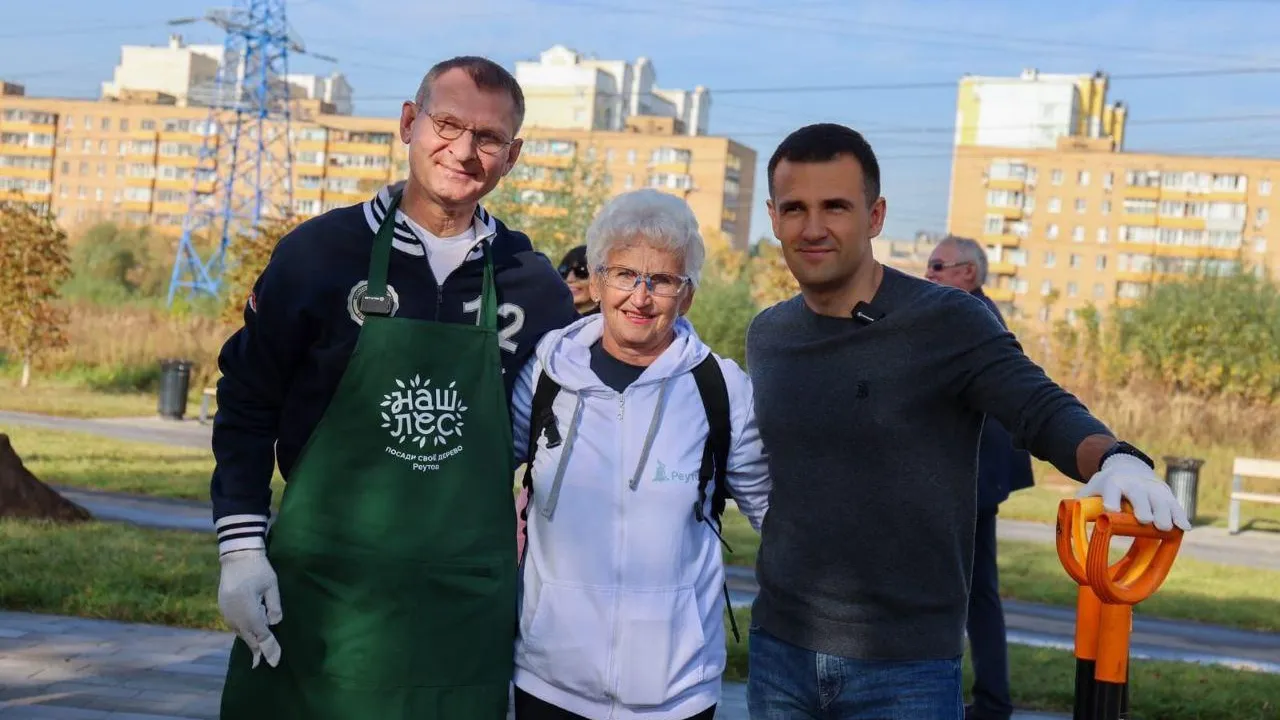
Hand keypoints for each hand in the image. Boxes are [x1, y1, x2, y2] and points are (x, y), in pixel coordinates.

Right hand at [218, 548, 282, 667]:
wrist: (236, 555)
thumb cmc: (258, 568)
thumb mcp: (272, 586)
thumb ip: (274, 607)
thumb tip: (274, 624)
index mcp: (249, 610)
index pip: (263, 636)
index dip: (270, 649)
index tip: (275, 662)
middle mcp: (235, 615)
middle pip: (249, 638)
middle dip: (259, 649)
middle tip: (266, 661)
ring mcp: (226, 612)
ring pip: (240, 632)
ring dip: (251, 639)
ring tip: (260, 648)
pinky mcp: (223, 608)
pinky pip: (234, 625)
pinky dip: (243, 630)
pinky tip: (250, 631)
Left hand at [1076, 454, 1191, 531]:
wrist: (1128, 467)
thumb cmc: (1106, 485)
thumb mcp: (1091, 489)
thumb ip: (1080, 503)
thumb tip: (1066, 522)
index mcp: (1113, 483)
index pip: (1112, 491)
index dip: (1112, 500)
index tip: (1112, 511)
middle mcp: (1134, 484)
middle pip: (1139, 495)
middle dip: (1143, 507)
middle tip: (1146, 521)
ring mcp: (1152, 488)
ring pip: (1160, 501)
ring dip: (1164, 514)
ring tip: (1165, 528)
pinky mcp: (1166, 494)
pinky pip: (1175, 505)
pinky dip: (1180, 516)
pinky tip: (1184, 528)